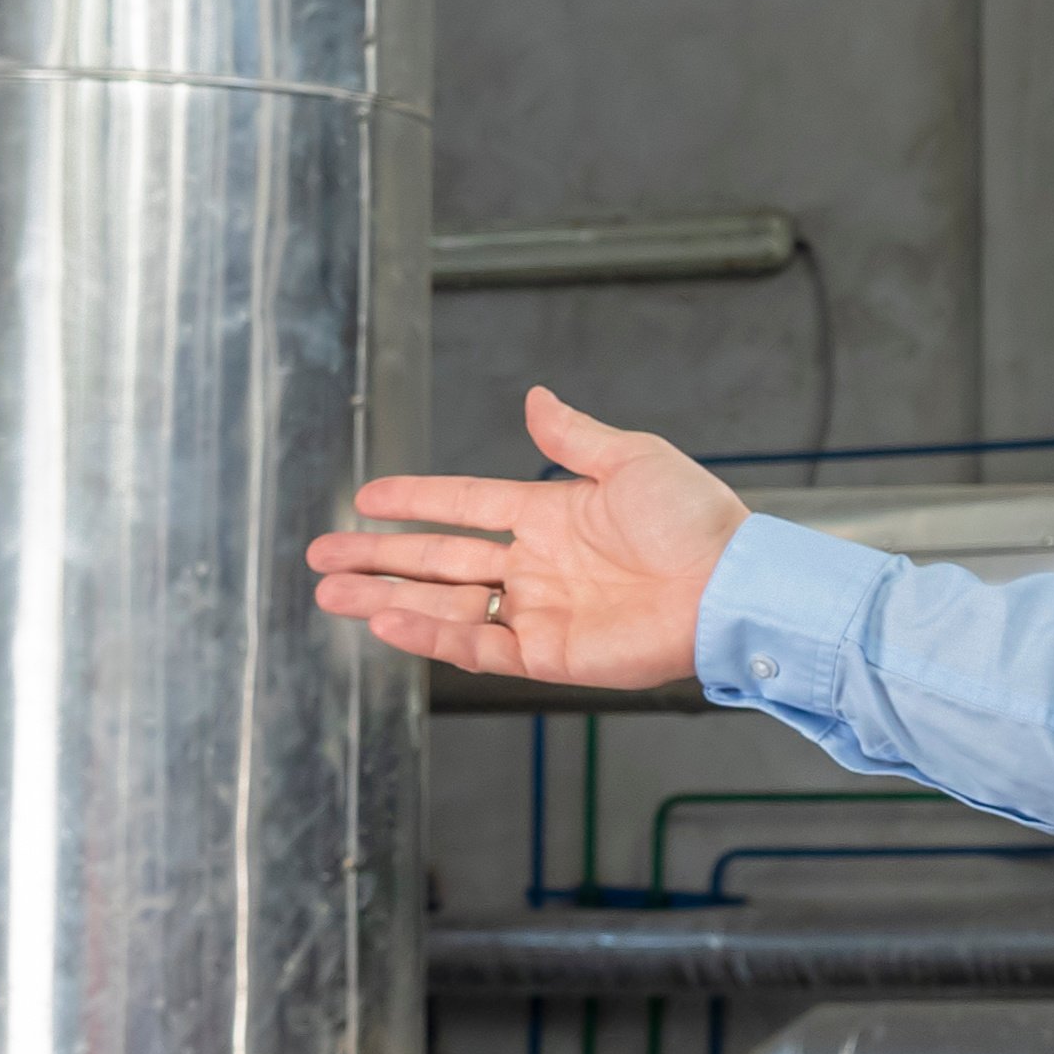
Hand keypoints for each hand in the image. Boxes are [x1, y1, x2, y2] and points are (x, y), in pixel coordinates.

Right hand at [305, 387, 748, 690]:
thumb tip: (533, 397)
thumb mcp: (632, 460)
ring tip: (329, 591)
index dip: (415, 500)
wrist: (731, 585)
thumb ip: (572, 436)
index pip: (464, 504)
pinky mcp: (549, 655)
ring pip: (444, 605)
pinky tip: (386, 620)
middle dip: (378, 557)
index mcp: (551, 514)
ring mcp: (539, 612)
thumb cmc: (696, 521)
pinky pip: (477, 647)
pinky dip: (430, 636)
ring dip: (385, 598)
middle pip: (438, 559)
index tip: (366, 496)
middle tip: (321, 554)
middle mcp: (536, 565)